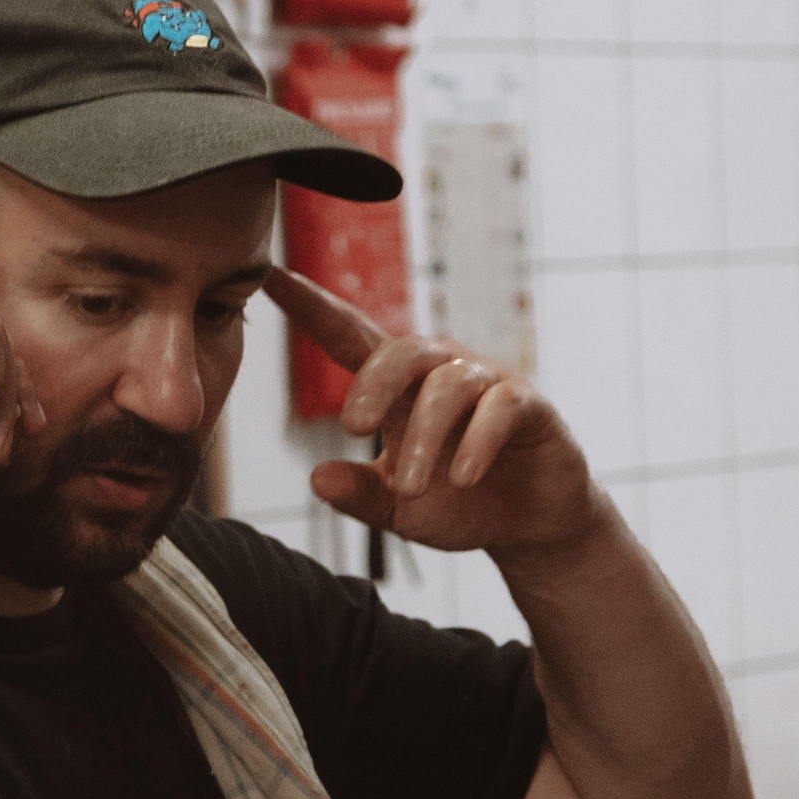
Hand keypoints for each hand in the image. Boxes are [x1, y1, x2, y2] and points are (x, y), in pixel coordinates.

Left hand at [265, 264, 596, 557]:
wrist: (529, 523)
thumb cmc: (457, 502)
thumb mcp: (400, 508)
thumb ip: (361, 495)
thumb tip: (317, 479)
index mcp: (398, 387)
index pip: (348, 336)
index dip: (311, 306)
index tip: (268, 276)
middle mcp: (439, 373)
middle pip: (401, 350)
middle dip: (373, 383)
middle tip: (354, 428)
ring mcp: (487, 384)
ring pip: (447, 385)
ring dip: (425, 437)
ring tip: (412, 487)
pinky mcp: (528, 405)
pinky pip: (501, 407)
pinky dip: (477, 442)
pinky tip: (463, 478)